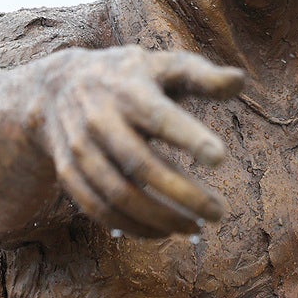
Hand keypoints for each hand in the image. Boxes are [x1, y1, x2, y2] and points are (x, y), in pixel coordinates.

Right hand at [36, 45, 242, 237]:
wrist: (57, 86)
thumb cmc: (132, 76)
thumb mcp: (165, 65)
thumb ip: (203, 75)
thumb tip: (240, 79)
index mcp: (130, 90)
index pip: (161, 118)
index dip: (189, 138)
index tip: (221, 159)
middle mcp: (101, 121)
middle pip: (142, 166)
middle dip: (183, 194)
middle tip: (219, 212)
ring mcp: (82, 149)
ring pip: (119, 196)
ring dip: (160, 218)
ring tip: (196, 228)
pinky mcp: (69, 173)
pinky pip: (99, 209)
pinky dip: (131, 226)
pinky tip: (163, 232)